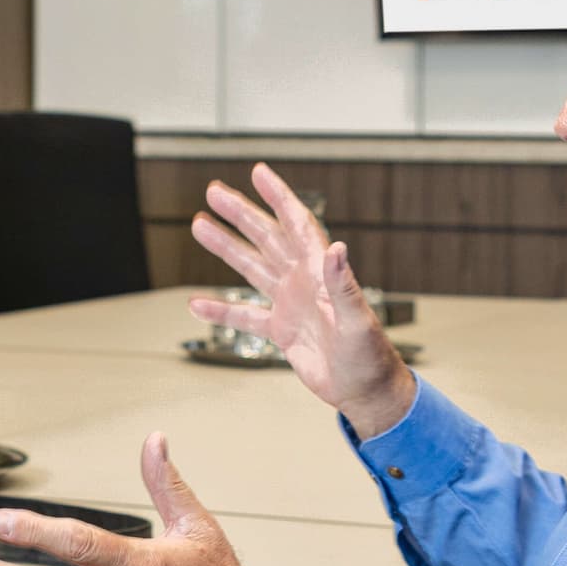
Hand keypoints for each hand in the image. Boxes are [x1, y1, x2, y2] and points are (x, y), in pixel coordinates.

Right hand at [191, 163, 413, 437]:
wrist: (365, 392)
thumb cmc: (370, 357)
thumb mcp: (358, 321)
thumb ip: (344, 285)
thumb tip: (338, 249)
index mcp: (321, 273)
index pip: (297, 224)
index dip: (278, 197)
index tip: (259, 172)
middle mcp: (303, 281)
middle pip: (267, 238)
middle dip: (241, 213)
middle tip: (214, 192)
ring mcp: (290, 304)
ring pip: (252, 268)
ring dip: (226, 248)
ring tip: (200, 226)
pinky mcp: (281, 330)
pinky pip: (245, 316)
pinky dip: (221, 309)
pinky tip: (197, 304)